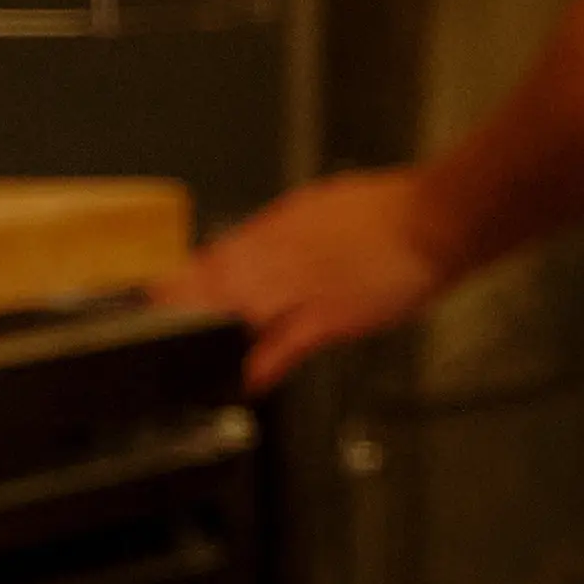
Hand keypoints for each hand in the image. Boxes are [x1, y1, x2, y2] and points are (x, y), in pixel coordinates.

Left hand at [170, 161, 464, 386]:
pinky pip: (287, 344)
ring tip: (179, 348)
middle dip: (182, 301)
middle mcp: (284, 255)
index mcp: (282, 226)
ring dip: (210, 327)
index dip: (188, 274)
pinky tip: (246, 380)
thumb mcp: (322, 204)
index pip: (221, 252)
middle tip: (150, 317)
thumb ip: (286, 228)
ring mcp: (304, 287)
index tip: (159, 287)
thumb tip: (259, 243)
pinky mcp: (330, 316)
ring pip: (243, 310)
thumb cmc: (387, 212)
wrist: (433, 221)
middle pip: (220, 282)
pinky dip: (263, 363)